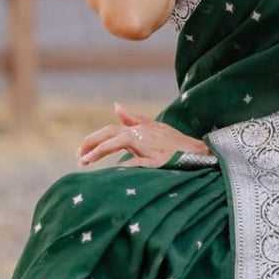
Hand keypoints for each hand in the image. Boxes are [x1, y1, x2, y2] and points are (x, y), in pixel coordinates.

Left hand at [75, 102, 209, 168]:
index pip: (109, 132)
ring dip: (99, 152)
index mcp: (138, 129)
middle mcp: (141, 134)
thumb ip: (134, 118)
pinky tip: (112, 172)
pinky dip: (123, 166)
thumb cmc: (176, 143)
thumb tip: (116, 106)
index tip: (80, 153)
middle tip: (78, 158)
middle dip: (90, 145)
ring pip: (118, 142)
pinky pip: (136, 162)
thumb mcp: (154, 127)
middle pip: (109, 134)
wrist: (199, 154)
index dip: (92, 140)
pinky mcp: (157, 159)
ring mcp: (148, 146)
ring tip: (85, 162)